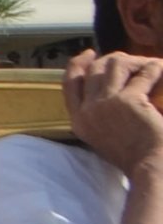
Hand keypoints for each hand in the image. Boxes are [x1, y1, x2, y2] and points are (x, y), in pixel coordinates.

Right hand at [71, 52, 162, 179]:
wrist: (152, 169)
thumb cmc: (135, 160)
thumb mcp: (104, 139)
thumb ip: (99, 116)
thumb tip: (105, 89)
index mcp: (79, 121)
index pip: (70, 83)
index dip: (78, 64)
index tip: (89, 54)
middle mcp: (88, 111)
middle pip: (94, 70)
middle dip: (113, 60)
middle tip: (132, 60)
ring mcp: (106, 104)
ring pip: (114, 65)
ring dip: (134, 62)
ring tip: (149, 65)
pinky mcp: (128, 101)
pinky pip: (142, 75)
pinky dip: (153, 69)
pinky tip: (159, 70)